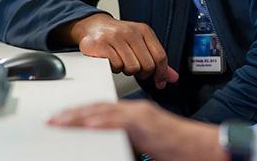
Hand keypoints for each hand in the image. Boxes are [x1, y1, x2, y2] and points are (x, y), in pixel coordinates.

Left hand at [48, 101, 226, 160]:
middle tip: (51, 119)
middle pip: (97, 108)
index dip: (79, 114)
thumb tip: (109, 146)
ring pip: (104, 112)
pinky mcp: (147, 124)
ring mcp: (141, 116)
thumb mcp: (147, 142)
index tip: (61, 119)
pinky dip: (103, 122)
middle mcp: (137, 110)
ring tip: (60, 121)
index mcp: (136, 114)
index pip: (101, 110)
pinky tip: (88, 124)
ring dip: (79, 117)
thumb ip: (128, 140)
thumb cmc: (180, 149)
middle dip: (72, 114)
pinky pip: (120, 122)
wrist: (205, 147)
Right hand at [67, 14, 178, 88]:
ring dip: (126, 70)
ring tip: (121, 62)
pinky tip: (111, 60)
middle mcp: (131, 32)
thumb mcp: (141, 44)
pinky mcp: (101, 44)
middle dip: (141, 72)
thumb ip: (157, 60)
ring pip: (131, 68)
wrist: (93, 27)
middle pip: (147, 65)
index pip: (160, 56)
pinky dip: (114, 68)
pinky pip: (115, 66)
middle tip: (134, 68)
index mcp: (144, 31)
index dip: (161, 73)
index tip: (160, 82)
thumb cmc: (119, 37)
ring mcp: (115, 37)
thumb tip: (173, 77)